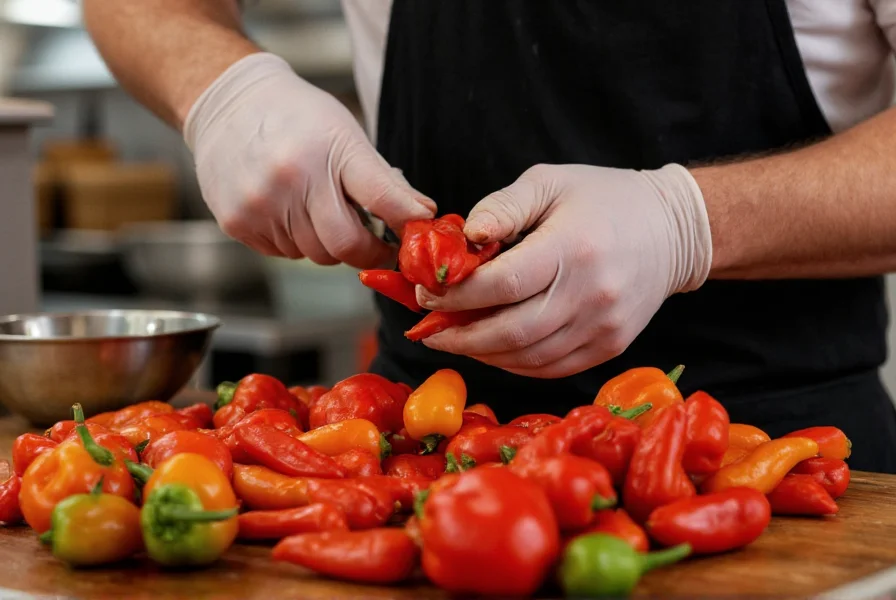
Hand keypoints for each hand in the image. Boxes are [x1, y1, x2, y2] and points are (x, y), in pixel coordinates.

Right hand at [183, 52, 434, 266]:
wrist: (230, 104)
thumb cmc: (297, 118)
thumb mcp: (347, 135)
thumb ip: (384, 181)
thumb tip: (421, 216)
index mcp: (330, 151)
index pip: (382, 201)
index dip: (404, 225)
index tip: (409, 236)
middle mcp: (292, 179)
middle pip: (344, 247)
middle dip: (362, 248)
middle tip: (366, 236)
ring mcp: (260, 204)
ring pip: (312, 254)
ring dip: (323, 242)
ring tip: (314, 206)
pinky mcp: (236, 222)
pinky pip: (283, 253)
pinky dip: (293, 241)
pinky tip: (286, 209)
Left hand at [416, 163, 712, 377]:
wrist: (673, 231)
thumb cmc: (603, 198)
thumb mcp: (550, 181)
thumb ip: (503, 207)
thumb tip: (464, 238)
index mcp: (571, 247)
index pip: (502, 285)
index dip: (456, 296)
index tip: (427, 293)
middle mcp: (590, 294)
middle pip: (510, 332)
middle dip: (459, 335)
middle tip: (428, 327)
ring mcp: (603, 327)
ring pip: (527, 358)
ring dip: (482, 353)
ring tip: (454, 337)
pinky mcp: (610, 347)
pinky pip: (550, 368)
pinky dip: (513, 364)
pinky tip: (492, 348)